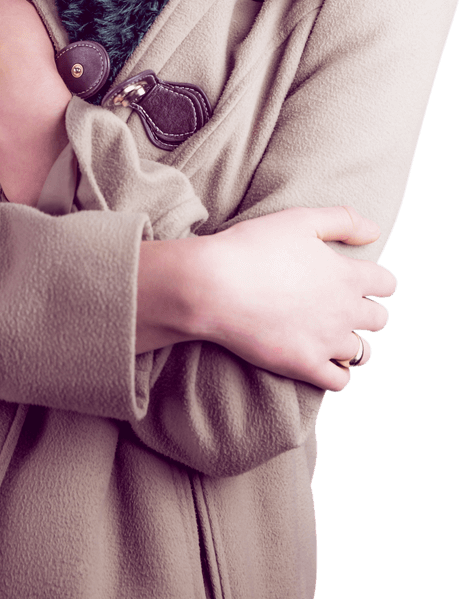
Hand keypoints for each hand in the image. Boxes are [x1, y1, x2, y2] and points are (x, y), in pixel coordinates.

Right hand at [137, 205, 396, 391]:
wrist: (214, 285)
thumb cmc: (253, 247)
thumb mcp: (300, 219)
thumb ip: (343, 221)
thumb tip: (376, 231)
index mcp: (347, 275)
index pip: (387, 284)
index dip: (376, 281)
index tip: (359, 279)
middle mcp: (345, 310)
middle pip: (379, 319)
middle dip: (366, 312)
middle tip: (340, 306)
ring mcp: (327, 341)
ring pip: (362, 353)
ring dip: (352, 344)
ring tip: (331, 335)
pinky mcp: (305, 365)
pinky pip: (340, 381)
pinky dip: (336, 373)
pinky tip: (320, 360)